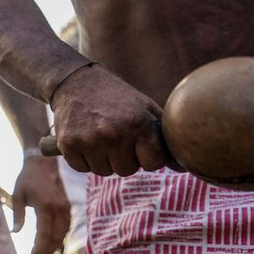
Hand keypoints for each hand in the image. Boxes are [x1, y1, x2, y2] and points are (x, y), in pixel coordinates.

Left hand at [12, 156, 69, 253]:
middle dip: (47, 252)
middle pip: (56, 237)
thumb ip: (18, 214)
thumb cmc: (27, 179)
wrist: (44, 163)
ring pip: (63, 234)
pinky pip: (66, 227)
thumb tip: (15, 232)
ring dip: (55, 247)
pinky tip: (52, 245)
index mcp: (45, 206)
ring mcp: (66, 208)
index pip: (44, 233)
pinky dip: (60, 238)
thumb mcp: (18, 194)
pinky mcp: (68, 207)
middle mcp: (59, 208)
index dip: (39, 248)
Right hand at [50, 64, 168, 176]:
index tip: (139, 143)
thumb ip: (165, 138)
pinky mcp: (68, 144)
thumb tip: (185, 169)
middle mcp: (114, 133)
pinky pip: (82, 168)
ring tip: (99, 136)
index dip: (147, 156)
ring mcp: (89, 140)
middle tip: (116, 136)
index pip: (153, 164)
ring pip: (103, 171)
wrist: (75, 81)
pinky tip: (84, 138)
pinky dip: (83, 158)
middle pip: (127, 171)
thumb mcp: (146, 109)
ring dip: (103, 159)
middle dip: (124, 158)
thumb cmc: (117, 98)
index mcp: (138, 123)